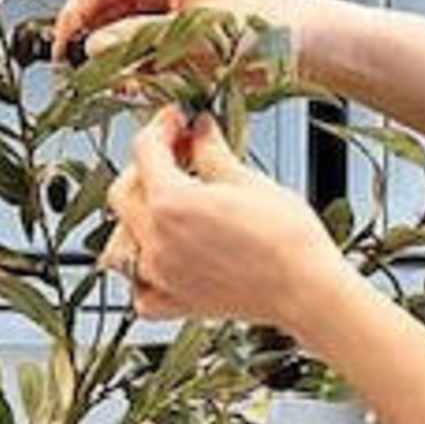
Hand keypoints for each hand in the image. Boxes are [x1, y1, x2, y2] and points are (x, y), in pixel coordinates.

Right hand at [50, 0, 282, 68]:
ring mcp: (166, 5)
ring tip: (137, 85)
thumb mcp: (190, 36)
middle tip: (90, 81)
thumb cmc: (261, 26)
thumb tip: (91, 46)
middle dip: (96, 49)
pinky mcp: (177, 32)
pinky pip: (143, 53)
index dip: (70, 22)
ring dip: (122, 65)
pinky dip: (141, 72)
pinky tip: (152, 87)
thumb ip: (135, 41)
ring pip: (120, 38)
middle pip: (103, 13)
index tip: (59, 55)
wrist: (306, 43)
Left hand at [109, 106, 350, 339]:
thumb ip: (211, 152)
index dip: (162, 126)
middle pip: (122, 193)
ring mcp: (160, 276)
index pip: (146, 150)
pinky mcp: (174, 303)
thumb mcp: (247, 180)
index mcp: (171, 202)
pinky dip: (140, 273)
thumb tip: (200, 130)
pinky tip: (162, 259)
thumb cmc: (287, 238)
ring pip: (118, 244)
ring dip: (131, 221)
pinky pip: (137, 290)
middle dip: (145, 167)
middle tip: (176, 155)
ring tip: (162, 208)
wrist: (306, 289)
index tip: (177, 120)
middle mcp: (156, 241)